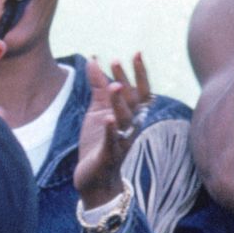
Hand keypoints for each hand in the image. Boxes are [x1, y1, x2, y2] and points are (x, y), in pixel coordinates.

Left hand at [74, 54, 150, 205]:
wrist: (95, 179)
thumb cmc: (98, 142)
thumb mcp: (97, 110)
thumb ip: (98, 86)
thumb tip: (93, 59)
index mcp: (129, 115)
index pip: (139, 91)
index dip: (138, 73)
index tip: (135, 53)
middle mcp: (130, 127)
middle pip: (135, 103)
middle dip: (129, 82)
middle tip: (117, 61)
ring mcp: (121, 142)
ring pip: (125, 121)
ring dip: (120, 103)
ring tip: (113, 85)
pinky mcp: (109, 156)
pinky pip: (113, 142)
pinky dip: (111, 130)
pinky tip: (108, 119)